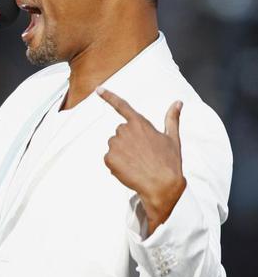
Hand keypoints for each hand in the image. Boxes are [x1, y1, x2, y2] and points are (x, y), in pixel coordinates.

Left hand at [97, 87, 186, 233]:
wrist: (162, 186)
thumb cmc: (169, 163)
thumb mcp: (173, 138)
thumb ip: (172, 118)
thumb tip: (178, 102)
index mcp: (140, 123)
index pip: (122, 106)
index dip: (109, 97)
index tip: (98, 89)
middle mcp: (125, 130)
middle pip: (120, 133)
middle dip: (128, 142)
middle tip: (142, 155)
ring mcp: (115, 144)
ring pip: (114, 147)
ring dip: (122, 154)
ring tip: (137, 164)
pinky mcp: (109, 158)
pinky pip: (109, 160)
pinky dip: (116, 166)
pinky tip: (130, 171)